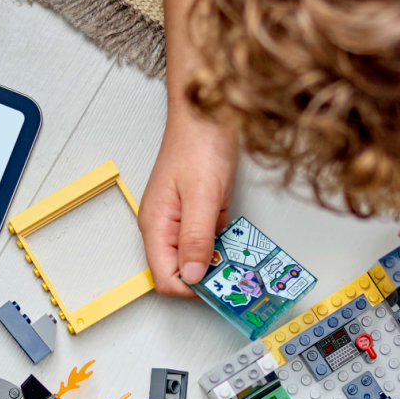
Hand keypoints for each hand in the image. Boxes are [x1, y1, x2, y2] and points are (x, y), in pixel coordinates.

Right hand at [140, 110, 238, 296]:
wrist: (209, 109)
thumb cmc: (198, 142)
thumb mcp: (201, 195)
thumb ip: (196, 237)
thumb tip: (192, 275)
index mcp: (156, 225)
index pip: (166, 278)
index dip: (192, 289)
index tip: (221, 288)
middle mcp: (165, 226)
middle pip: (181, 271)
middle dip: (208, 279)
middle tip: (237, 279)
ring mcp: (182, 219)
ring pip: (198, 258)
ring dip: (219, 264)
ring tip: (243, 264)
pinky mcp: (199, 211)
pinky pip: (210, 240)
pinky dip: (225, 247)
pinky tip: (240, 246)